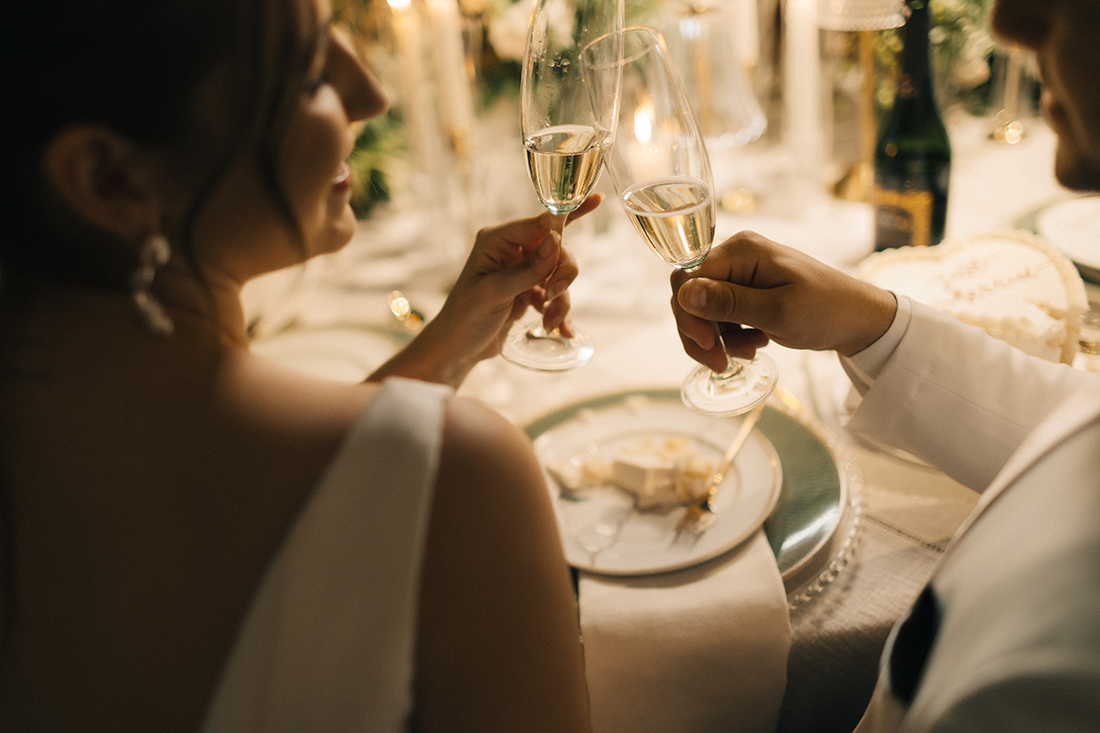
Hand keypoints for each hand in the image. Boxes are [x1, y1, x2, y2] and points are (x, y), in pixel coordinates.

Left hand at [369, 195, 600, 386]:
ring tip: (550, 322)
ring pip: (560, 273)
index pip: (539, 222)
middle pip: (557, 248)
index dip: (565, 220)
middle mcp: (511, 249)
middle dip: (562, 273)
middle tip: (554, 295)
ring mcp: (522, 269)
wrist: (458, 349)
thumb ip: (527, 269)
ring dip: (561, 299)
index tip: (596, 202)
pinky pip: (556, 293)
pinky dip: (560, 310)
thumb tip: (555, 240)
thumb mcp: (495, 293)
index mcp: (497, 240)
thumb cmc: (466, 318)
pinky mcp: (529, 289)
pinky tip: (564, 330)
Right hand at [671, 231, 896, 373]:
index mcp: (741, 250)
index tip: (708, 346)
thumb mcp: (777, 311)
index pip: (687, 278)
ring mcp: (741, 274)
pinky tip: (754, 344)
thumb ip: (728, 303)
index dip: (689, 315)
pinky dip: (730, 337)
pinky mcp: (746, 292)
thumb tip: (684, 293)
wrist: (859, 320)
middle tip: (721, 361)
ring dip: (718, 338)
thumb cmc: (826, 311)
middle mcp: (736, 256)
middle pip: (689, 294)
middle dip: (701, 331)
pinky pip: (720, 315)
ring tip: (749, 352)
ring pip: (702, 310)